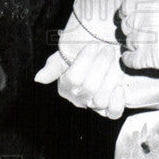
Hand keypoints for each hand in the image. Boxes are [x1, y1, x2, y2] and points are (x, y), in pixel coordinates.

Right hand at [35, 39, 158, 118]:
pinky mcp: (112, 108)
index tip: (92, 45)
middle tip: (108, 49)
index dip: (84, 62)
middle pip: (89, 88)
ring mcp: (96, 104)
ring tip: (116, 61)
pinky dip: (117, 102)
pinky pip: (113, 113)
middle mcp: (80, 98)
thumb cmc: (87, 50)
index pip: (72, 78)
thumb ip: (54, 65)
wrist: (109, 50)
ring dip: (111, 77)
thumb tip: (39, 79)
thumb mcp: (68, 53)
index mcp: (66, 85)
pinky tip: (119, 88)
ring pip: (101, 100)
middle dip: (100, 65)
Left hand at [119, 0, 158, 78]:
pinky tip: (132, 59)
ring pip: (128, 42)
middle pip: (126, 25)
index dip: (125, 13)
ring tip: (141, 47)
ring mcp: (148, 37)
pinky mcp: (151, 57)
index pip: (128, 5)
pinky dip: (129, 60)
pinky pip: (131, 60)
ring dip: (133, 45)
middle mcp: (148, 18)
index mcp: (156, 3)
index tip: (126, 17)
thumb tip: (150, 10)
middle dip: (130, 31)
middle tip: (137, 35)